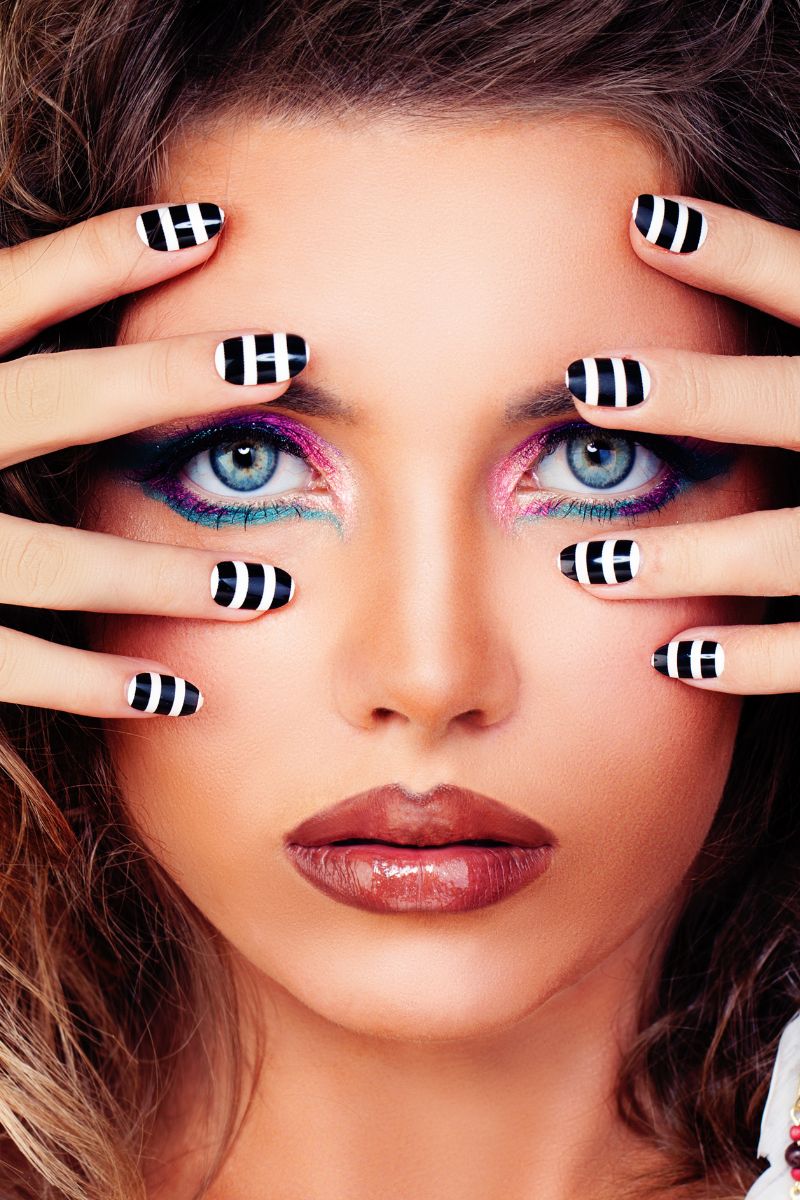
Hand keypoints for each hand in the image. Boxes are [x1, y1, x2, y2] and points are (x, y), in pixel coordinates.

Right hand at [0, 203, 307, 716]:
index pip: (7, 293)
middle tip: (283, 355)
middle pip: (59, 400)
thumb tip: (32, 289)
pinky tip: (174, 695)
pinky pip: (12, 666)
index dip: (102, 254)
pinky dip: (94, 685)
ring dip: (169, 577)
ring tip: (269, 588)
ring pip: (58, 560)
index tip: (206, 223)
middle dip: (175, 376)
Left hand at [557, 192, 798, 693]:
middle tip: (589, 384)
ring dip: (684, 556)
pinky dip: (749, 660)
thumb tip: (731, 217)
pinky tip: (674, 657)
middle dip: (692, 394)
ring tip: (586, 563)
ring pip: (786, 544)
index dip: (736, 251)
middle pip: (790, 404)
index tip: (639, 223)